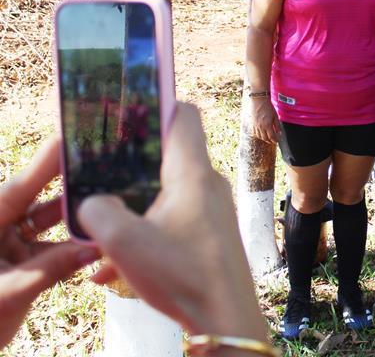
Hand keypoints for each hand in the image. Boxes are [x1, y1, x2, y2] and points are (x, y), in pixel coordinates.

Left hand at [0, 138, 99, 347]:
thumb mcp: (7, 295)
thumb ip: (51, 269)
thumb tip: (95, 249)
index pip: (19, 187)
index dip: (47, 162)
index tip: (72, 137)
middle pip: (39, 202)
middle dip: (72, 191)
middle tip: (106, 171)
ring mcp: (7, 249)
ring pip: (49, 228)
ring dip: (77, 226)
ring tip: (108, 214)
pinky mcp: (19, 269)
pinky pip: (51, 253)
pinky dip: (73, 253)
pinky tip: (99, 248)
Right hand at [78, 103, 266, 341]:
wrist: (227, 320)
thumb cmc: (183, 275)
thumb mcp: (123, 242)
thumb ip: (98, 212)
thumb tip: (96, 203)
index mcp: (192, 173)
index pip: (184, 114)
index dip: (157, 105)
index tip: (128, 113)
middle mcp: (208, 184)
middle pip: (170, 155)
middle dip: (133, 165)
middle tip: (103, 175)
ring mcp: (214, 210)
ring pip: (167, 194)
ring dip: (135, 210)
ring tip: (104, 235)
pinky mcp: (212, 235)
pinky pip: (175, 222)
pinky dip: (149, 235)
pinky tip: (118, 267)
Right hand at [251, 96, 280, 143]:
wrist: (258, 100)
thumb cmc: (268, 107)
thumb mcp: (275, 116)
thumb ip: (277, 125)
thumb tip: (279, 133)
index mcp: (267, 125)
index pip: (271, 137)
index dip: (275, 140)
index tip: (277, 141)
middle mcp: (260, 127)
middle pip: (265, 138)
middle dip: (269, 141)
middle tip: (273, 141)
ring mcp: (255, 125)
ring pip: (259, 136)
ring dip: (264, 139)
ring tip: (268, 138)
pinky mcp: (252, 123)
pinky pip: (254, 132)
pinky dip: (258, 135)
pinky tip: (261, 134)